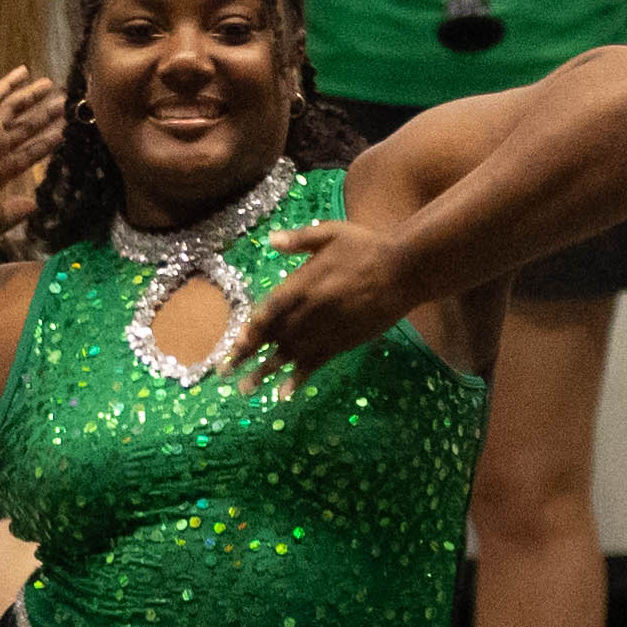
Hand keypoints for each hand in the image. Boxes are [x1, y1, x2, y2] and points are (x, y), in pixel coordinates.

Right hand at [0, 67, 64, 241]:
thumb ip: (16, 210)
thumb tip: (32, 206)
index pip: (24, 154)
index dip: (42, 145)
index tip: (60, 134)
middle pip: (22, 129)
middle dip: (41, 117)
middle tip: (61, 104)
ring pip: (12, 109)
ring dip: (30, 97)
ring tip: (51, 86)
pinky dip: (8, 83)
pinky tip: (24, 72)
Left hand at [219, 211, 420, 380]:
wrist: (403, 270)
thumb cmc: (367, 247)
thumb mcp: (332, 232)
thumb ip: (300, 239)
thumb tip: (271, 240)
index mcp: (302, 283)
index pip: (266, 311)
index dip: (248, 330)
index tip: (233, 344)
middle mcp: (308, 310)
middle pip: (271, 336)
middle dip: (246, 355)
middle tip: (223, 373)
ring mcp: (325, 329)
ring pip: (288, 354)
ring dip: (265, 372)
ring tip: (244, 389)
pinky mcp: (342, 342)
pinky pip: (315, 363)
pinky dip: (298, 379)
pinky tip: (283, 394)